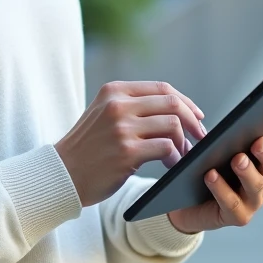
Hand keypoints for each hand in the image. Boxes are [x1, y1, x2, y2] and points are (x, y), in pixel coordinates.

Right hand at [56, 81, 205, 206]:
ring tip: (182, 154)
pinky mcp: (127, 152)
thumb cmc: (88, 148)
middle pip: (172, 103)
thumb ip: (132, 107)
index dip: (185, 101)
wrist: (62, 174)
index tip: (197, 115)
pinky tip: (171, 165)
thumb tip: (175, 111)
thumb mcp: (103, 114)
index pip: (162, 88)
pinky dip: (175, 157)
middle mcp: (118, 105)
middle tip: (200, 136)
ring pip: (173, 125)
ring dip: (184, 142)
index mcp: (114, 91)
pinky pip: (166, 148)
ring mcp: (122, 128)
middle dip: (193, 120)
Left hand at [166, 124, 262, 233]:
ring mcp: (252, 202)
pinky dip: (221, 188)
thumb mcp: (218, 153)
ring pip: (255, 185)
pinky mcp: (237, 217)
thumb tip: (233, 122)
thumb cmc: (206, 174)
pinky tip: (210, 175)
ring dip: (247, 171)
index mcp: (262, 165)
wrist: (190, 205)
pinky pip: (231, 203)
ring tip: (238, 159)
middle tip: (258, 142)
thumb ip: (229, 140)